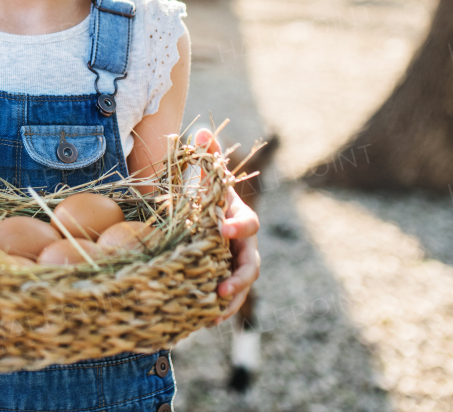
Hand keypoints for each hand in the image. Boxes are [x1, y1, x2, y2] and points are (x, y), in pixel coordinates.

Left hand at [192, 127, 260, 324]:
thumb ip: (207, 156)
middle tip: (222, 288)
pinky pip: (227, 299)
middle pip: (250, 264)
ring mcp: (236, 265)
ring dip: (230, 301)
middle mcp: (243, 245)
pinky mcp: (225, 280)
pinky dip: (218, 310)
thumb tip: (202, 132)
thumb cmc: (206, 195)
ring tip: (212, 312)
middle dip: (239, 277)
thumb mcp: (206, 176)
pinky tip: (203, 321)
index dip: (238, 226)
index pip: (248, 223)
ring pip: (241, 287)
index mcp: (238, 217)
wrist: (205, 216)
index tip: (223, 230)